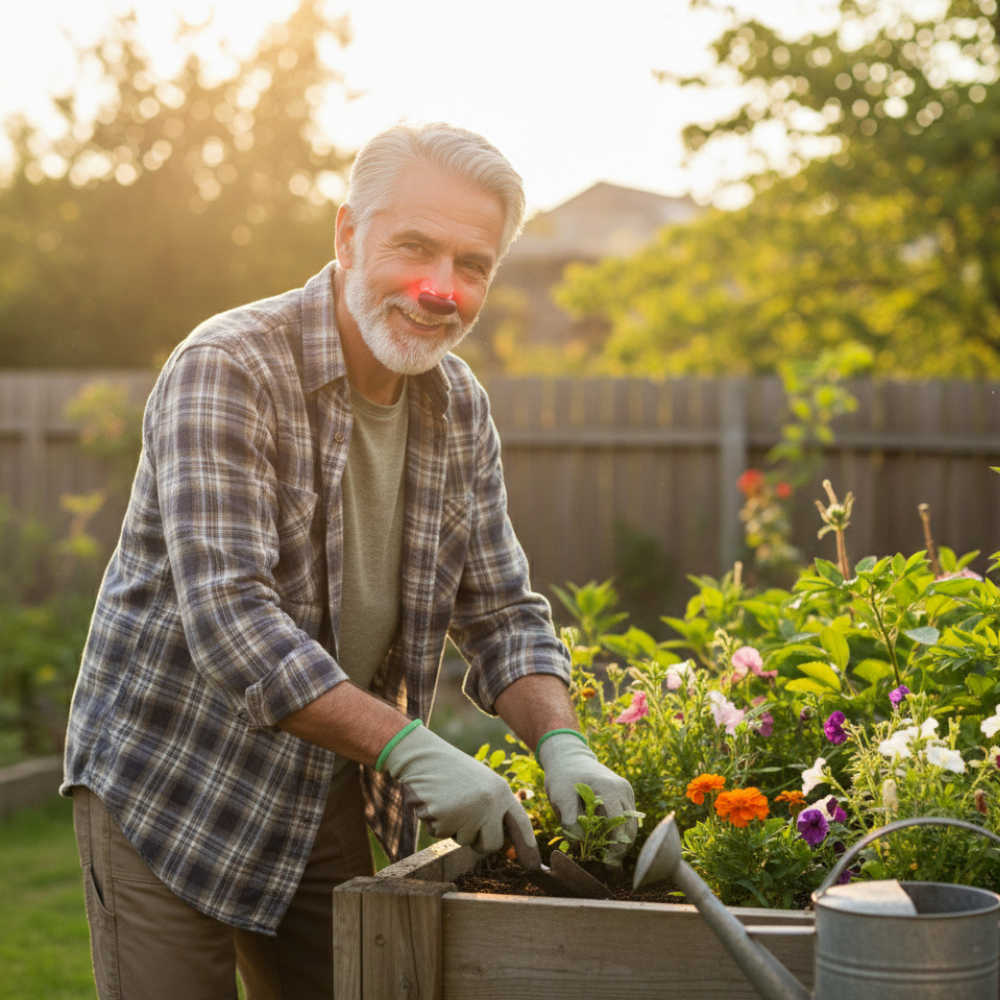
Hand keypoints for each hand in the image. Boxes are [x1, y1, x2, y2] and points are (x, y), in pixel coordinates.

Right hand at [383, 723, 540, 867]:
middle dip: (478, 841)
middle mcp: (490, 803)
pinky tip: (433, 801)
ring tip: (447, 800)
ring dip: (453, 827)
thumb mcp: (482, 786)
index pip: (521, 825)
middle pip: (492, 845)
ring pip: (463, 841)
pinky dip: (435, 822)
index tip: (534, 866)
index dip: (528, 847)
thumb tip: (505, 847)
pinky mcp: (446, 818)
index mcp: (502, 792)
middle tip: (464, 818)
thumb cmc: (453, 772)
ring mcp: (469, 812)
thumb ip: (494, 811)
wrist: (423, 756)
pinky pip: (441, 834)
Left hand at [537, 733, 636, 862]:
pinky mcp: (624, 797)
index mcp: (611, 789)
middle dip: (620, 850)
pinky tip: (606, 846)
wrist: (569, 757)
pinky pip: (626, 820)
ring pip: (630, 826)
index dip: (615, 847)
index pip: (619, 824)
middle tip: (607, 869)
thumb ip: (569, 818)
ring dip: (621, 843)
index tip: (606, 865)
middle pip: (629, 828)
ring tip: (606, 861)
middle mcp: (623, 790)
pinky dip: (618, 834)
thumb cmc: (563, 776)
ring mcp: (626, 793)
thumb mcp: (560, 795)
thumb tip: (581, 842)